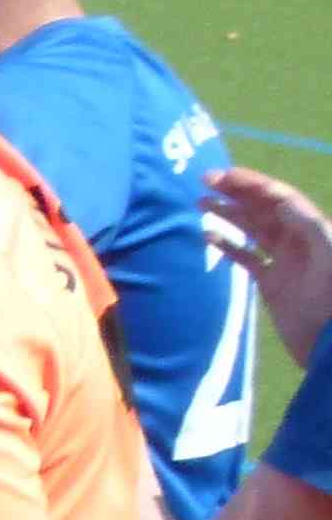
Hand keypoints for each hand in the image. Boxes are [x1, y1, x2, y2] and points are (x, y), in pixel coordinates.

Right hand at [209, 166, 331, 366]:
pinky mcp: (271, 282)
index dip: (252, 184)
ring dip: (229, 213)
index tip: (222, 176)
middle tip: (205, 182)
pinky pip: (246, 257)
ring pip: (253, 229)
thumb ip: (310, 228)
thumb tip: (280, 203)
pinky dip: (227, 244)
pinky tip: (208, 235)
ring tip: (201, 203)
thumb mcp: (328, 258)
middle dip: (237, 193)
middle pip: (264, 208)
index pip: (279, 197)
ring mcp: (284, 260)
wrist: (330, 342)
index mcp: (314, 229)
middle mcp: (298, 240)